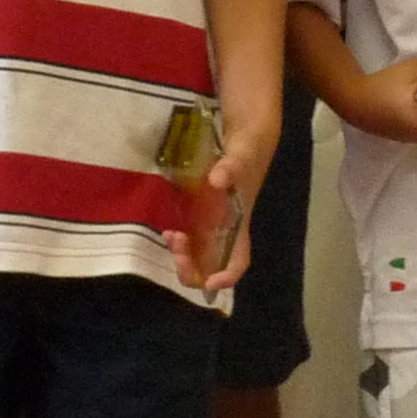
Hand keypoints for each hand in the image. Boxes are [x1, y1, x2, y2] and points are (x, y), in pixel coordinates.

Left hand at [164, 117, 276, 292]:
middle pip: (211, 264)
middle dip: (193, 267)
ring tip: (170, 236)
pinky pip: (189, 235)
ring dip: (183, 254)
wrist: (246, 135)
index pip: (238, 260)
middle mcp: (226, 229)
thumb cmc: (247, 149)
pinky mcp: (201, 212)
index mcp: (240, 224)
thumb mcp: (242, 154)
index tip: (209, 282)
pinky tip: (168, 229)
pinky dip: (178, 240)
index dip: (226, 276)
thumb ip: (231, 167)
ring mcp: (212, 222)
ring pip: (197, 253)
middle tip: (177, 248)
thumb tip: (217, 180)